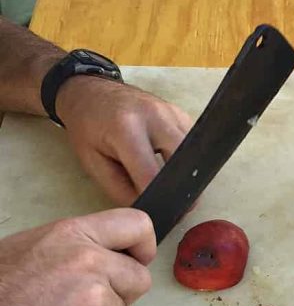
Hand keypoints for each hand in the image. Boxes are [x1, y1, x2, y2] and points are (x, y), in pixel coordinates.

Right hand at [0, 209, 154, 305]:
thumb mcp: (31, 249)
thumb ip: (75, 248)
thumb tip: (107, 254)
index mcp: (72, 235)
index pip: (135, 225)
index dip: (142, 245)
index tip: (139, 257)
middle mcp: (89, 262)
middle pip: (139, 278)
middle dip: (122, 293)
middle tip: (85, 302)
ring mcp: (96, 299)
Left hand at [56, 76, 193, 204]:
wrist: (90, 92)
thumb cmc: (87, 129)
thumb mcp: (93, 164)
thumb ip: (121, 191)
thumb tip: (148, 210)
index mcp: (127, 128)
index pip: (152, 176)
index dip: (156, 200)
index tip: (155, 213)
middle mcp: (155, 116)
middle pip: (184, 164)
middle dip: (181, 190)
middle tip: (174, 208)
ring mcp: (172, 112)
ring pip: (194, 155)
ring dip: (185, 175)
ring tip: (171, 187)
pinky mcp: (181, 114)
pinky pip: (193, 144)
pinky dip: (186, 160)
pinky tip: (172, 164)